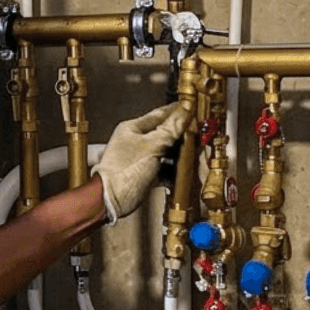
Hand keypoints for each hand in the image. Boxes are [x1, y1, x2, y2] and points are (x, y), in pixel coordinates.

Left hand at [91, 102, 191, 222]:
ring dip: (180, 154)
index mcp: (132, 129)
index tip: (192, 108)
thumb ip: (170, 129)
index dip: (177, 111)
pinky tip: (183, 171)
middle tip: (198, 134)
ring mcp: (140, 159)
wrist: (111, 200)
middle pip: (164, 134)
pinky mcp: (145, 175)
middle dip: (182, 135)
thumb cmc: (123, 172)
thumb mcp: (152, 146)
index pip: (159, 114)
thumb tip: (185, 112)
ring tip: (194, 153)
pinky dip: (174, 170)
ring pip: (166, 152)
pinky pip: (164, 169)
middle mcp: (135, 142)